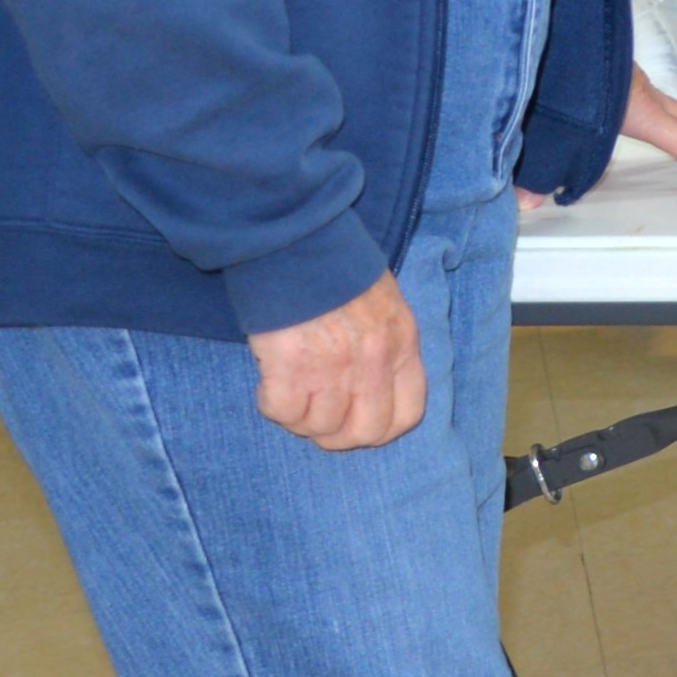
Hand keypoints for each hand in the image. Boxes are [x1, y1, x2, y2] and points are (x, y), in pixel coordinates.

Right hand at [251, 272, 424, 451]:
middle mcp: (373, 362)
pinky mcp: (290, 365)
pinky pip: (283, 412)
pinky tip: (270, 384)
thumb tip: (376, 383)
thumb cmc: (338, 268)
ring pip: (320, 427)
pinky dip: (272, 406)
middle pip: (363, 433)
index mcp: (401, 345)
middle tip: (318, 417)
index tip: (357, 423)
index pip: (406, 415)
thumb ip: (387, 345)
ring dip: (301, 418)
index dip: (380, 429)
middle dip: (338, 435)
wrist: (298, 240)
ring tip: (291, 392)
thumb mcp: (385, 304)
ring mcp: (332, 367)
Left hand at [524, 70, 676, 214]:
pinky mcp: (612, 68)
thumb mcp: (541, 123)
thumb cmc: (544, 60)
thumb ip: (536, 168)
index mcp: (635, 107)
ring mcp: (627, 77)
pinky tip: (656, 113)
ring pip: (674, 107)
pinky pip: (652, 95)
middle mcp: (639, 91)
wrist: (531, 11)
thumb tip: (524, 202)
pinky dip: (669, 111)